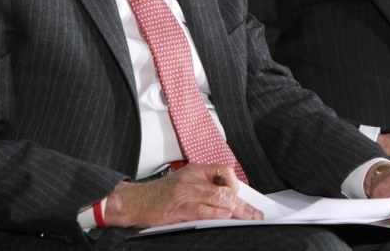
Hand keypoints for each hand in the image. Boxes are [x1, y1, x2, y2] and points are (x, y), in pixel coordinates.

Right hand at [102, 163, 262, 227]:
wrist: (133, 200)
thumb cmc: (159, 194)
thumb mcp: (183, 181)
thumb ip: (204, 186)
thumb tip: (228, 199)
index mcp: (195, 170)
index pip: (224, 171)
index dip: (238, 185)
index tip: (247, 198)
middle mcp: (192, 179)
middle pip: (225, 188)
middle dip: (243, 204)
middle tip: (255, 214)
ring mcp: (185, 193)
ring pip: (218, 198)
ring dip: (236, 211)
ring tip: (247, 218)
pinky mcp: (178, 208)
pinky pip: (203, 211)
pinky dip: (216, 215)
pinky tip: (225, 218)